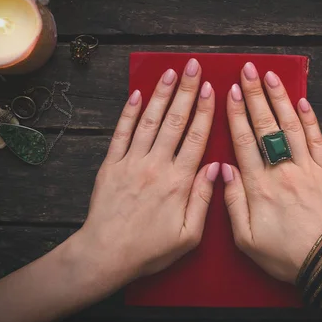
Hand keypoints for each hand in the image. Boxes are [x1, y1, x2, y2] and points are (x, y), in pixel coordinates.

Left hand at [78, 58, 218, 287]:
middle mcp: (156, 165)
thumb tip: (216, 168)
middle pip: (174, 121)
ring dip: (160, 94)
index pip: (196, 138)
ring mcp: (131, 162)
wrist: (106, 254)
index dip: (204, 111)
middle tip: (192, 67)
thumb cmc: (150, 250)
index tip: (210, 88)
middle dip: (185, 91)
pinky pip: (122, 133)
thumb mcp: (189, 235)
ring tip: (169, 72)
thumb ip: (203, 199)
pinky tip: (137, 94)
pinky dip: (129, 113)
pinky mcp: (111, 165)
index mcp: (178, 182)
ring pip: (149, 121)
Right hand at [223, 62, 321, 283]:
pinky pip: (317, 140)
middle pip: (266, 126)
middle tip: (248, 71)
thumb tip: (224, 169)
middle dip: (255, 96)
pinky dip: (310, 119)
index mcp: (259, 186)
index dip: (236, 114)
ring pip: (291, 126)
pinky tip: (302, 101)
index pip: (244, 141)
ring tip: (271, 77)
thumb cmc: (283, 253)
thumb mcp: (246, 238)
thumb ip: (232, 202)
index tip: (230, 91)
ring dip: (280, 99)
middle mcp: (282, 171)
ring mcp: (307, 169)